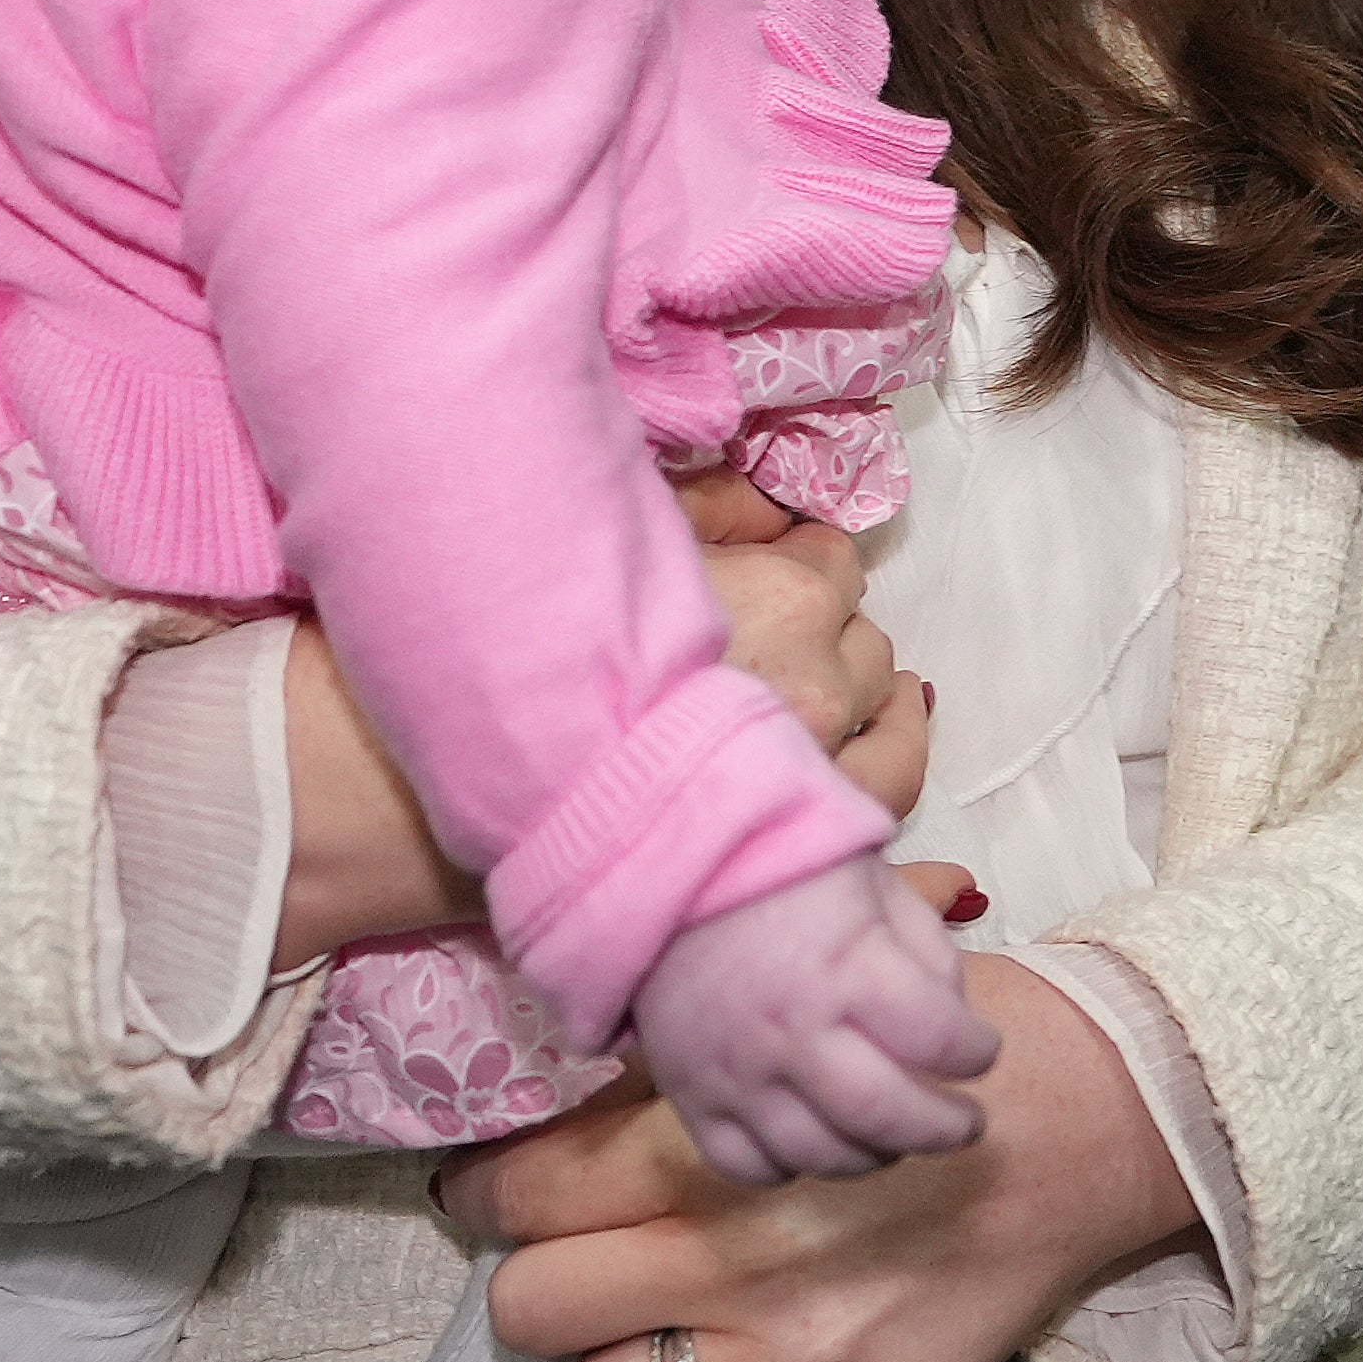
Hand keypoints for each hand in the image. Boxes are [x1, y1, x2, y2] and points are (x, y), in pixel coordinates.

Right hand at [274, 482, 925, 964]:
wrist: (471, 783)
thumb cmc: (528, 647)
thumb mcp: (624, 539)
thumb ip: (713, 510)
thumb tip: (769, 506)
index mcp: (787, 596)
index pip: (837, 564)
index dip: (806, 568)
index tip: (780, 579)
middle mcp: (819, 688)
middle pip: (868, 653)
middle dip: (835, 644)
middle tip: (785, 652)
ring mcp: (811, 780)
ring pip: (891, 745)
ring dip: (876, 723)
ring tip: (853, 721)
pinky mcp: (786, 854)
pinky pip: (876, 831)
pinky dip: (881, 810)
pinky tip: (866, 801)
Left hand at [445, 957, 1199, 1361]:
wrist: (1101, 1117)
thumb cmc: (932, 1050)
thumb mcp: (789, 1023)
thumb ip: (672, 1076)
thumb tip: (555, 1115)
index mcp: (715, 1147)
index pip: (523, 1198)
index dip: (484, 1197)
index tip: (490, 1198)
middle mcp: (744, 1262)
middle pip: (531, 1311)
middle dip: (540, 1283)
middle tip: (583, 1264)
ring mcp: (805, 1357)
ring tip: (659, 1334)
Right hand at [625, 855, 998, 1184]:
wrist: (664, 865)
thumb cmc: (778, 867)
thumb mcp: (874, 884)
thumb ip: (925, 951)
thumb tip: (954, 1018)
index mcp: (849, 968)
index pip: (941, 1039)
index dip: (977, 1053)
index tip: (981, 1052)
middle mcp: (795, 1031)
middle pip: (887, 1116)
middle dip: (943, 1129)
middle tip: (964, 1123)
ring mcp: (738, 1072)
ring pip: (822, 1155)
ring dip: (875, 1156)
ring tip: (894, 1136)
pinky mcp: (691, 1094)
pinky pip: (746, 1166)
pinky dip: (789, 1169)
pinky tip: (814, 1142)